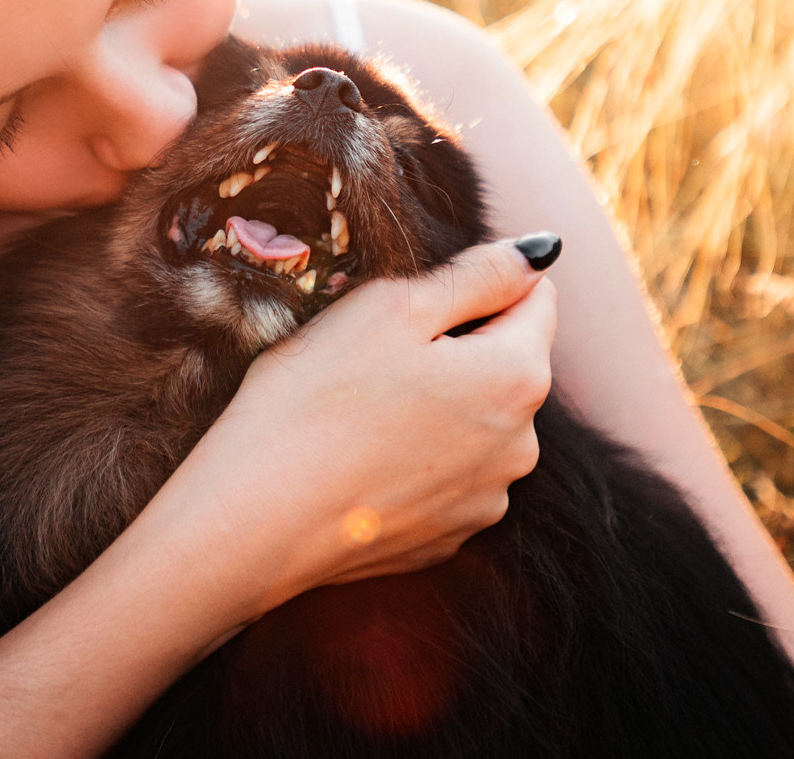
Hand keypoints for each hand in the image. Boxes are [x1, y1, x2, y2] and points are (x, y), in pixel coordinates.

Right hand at [155, 237, 559, 622]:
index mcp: (518, 377)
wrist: (255, 519)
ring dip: (440, 405)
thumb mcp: (393, 306)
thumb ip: (479, 274)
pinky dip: (417, 457)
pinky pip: (447, 474)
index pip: (535, 299)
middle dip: (458, 347)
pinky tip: (361, 457)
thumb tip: (537, 255)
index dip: (475, 285)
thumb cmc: (317, 399)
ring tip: (363, 410)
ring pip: (478, 423)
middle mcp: (522, 446)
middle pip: (507, 363)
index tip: (415, 302)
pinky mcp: (447, 537)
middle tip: (375, 354)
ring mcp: (485, 500)